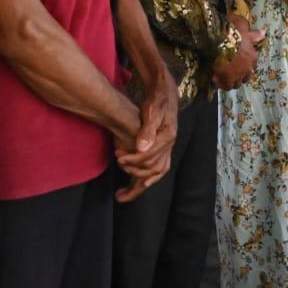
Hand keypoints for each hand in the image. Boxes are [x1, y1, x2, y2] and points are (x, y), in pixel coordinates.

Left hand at [114, 77, 177, 201]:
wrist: (164, 93)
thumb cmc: (156, 100)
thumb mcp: (151, 111)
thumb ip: (147, 130)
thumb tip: (141, 148)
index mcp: (167, 137)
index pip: (150, 157)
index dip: (133, 160)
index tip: (118, 158)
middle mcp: (169, 145)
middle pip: (154, 169)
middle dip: (135, 175)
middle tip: (118, 181)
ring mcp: (167, 147)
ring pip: (157, 172)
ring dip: (140, 184)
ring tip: (123, 195)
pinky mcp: (163, 147)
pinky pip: (157, 168)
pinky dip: (146, 178)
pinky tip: (134, 184)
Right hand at [212, 29, 259, 90]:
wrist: (223, 42)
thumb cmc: (234, 35)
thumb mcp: (246, 33)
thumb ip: (254, 35)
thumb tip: (263, 33)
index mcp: (252, 58)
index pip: (251, 68)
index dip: (244, 69)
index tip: (237, 66)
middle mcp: (248, 69)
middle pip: (245, 78)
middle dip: (238, 77)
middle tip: (229, 73)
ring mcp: (239, 75)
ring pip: (236, 84)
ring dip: (230, 81)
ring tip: (221, 77)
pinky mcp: (229, 79)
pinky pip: (226, 86)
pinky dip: (221, 83)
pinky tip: (215, 77)